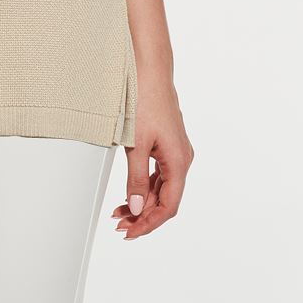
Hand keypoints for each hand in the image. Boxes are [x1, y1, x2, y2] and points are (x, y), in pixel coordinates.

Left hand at [112, 73, 192, 239]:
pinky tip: (132, 192)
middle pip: (166, 199)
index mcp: (179, 161)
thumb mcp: (136, 144)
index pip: (168, 206)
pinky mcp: (168, 143)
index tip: (130, 233)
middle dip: (144, 215)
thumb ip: (136, 179)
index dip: (149, 223)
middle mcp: (182, 158)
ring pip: (163, 187)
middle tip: (120, 225)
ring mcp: (176, 150)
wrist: (150, 69)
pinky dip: (146, 185)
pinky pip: (160, 173)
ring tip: (121, 212)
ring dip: (143, 201)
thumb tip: (137, 208)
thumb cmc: (145, 99)